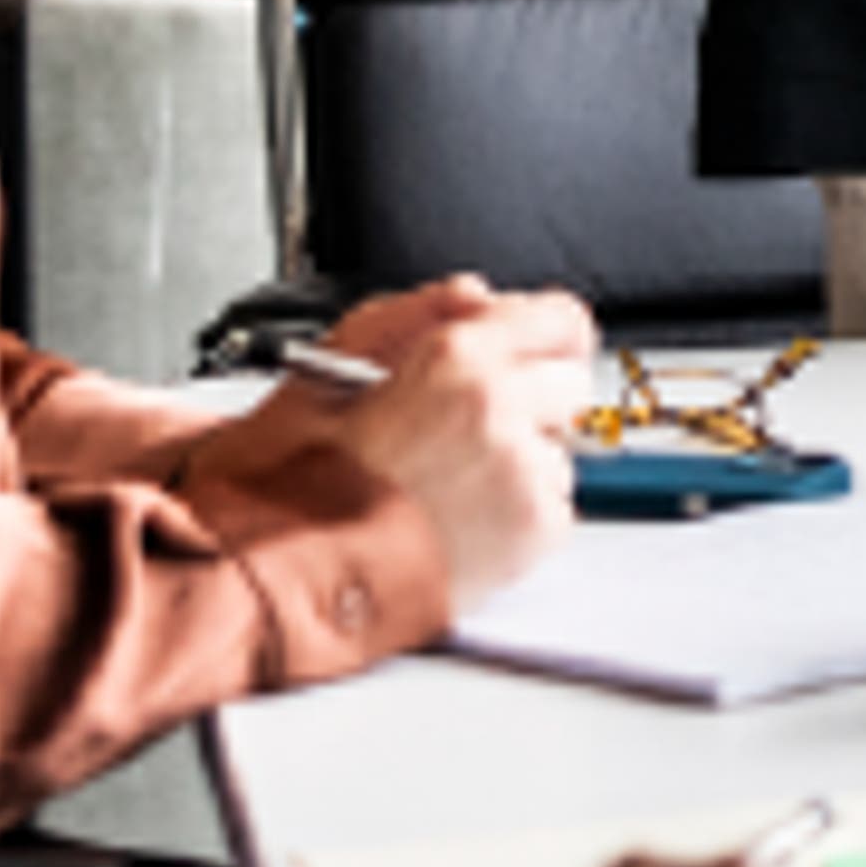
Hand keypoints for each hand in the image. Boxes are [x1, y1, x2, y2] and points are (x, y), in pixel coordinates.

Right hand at [203, 279, 593, 605]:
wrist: (292, 570)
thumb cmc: (300, 477)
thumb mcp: (336, 361)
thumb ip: (417, 311)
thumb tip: (474, 296)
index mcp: (454, 356)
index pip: (562, 318)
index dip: (542, 334)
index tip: (531, 349)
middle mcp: (499, 407)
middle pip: (572, 379)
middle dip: (535, 394)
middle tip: (476, 421)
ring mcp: (523, 471)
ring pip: (560, 445)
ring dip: (523, 455)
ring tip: (451, 476)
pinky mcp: (535, 530)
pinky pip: (553, 501)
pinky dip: (517, 507)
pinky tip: (459, 511)